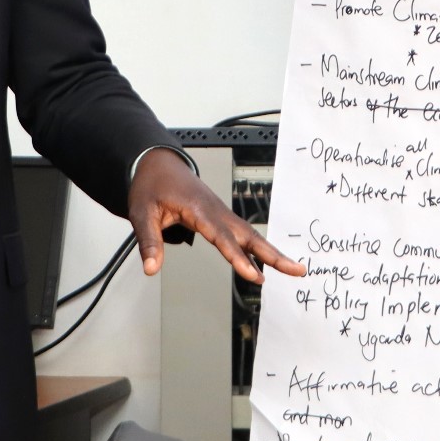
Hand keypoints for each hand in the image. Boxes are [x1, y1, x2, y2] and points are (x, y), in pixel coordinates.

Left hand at [126, 148, 305, 283]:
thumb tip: (151, 268)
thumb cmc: (152, 185)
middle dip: (274, 255)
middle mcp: (216, 211)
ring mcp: (221, 213)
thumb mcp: (142, 212)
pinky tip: (266, 264)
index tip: (253, 276)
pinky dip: (259, 249)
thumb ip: (149, 241)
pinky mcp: (221, 217)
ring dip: (272, 254)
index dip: (238, 258)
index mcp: (198, 208)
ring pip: (251, 236)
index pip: (222, 237)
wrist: (158, 164)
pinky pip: (243, 235)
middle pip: (250, 236)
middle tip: (297, 270)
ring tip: (293, 270)